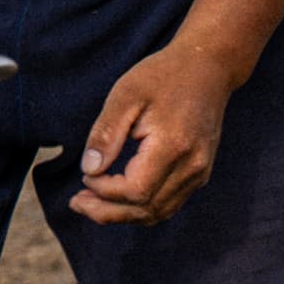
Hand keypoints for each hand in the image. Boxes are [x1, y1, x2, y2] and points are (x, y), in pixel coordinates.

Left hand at [70, 44, 239, 224]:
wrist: (207, 69)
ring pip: (159, 212)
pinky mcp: (200, 172)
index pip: (136, 191)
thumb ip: (106, 134)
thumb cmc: (162, 76)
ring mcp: (200, 172)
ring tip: (89, 203)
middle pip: (147, 209)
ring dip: (122, 214)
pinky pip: (169, 202)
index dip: (105, 191)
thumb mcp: (125, 95)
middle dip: (107, 212)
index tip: (84, 175)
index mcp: (174, 146)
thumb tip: (88, 170)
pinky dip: (141, 207)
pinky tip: (116, 197)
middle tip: (76, 202)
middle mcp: (193, 166)